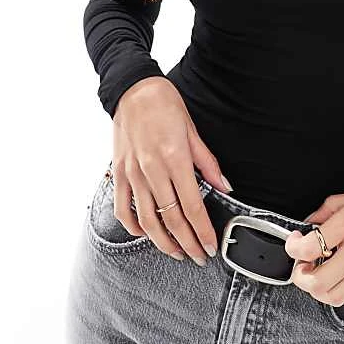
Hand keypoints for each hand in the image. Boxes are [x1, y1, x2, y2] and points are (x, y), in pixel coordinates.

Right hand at [110, 77, 231, 262]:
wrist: (132, 88)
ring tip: (177, 251)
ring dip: (163, 242)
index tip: (210, 246)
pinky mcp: (119, 172)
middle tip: (198, 256)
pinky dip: (133, 227)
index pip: (192, 206)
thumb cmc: (164, 103)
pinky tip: (146, 233)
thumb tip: (224, 186)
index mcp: (174, 158)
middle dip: (187, 243)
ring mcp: (132, 173)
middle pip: (171, 219)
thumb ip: (207, 162)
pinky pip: (123, 208)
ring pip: (146, 220)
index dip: (203, 231)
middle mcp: (152, 170)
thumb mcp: (192, 130)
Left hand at [284, 175, 343, 307]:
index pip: (308, 247)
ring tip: (322, 275)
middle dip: (301, 276)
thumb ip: (332, 207)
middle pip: (316, 281)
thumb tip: (312, 221)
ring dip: (321, 289)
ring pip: (335, 296)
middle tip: (302, 266)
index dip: (293, 247)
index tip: (294, 242)